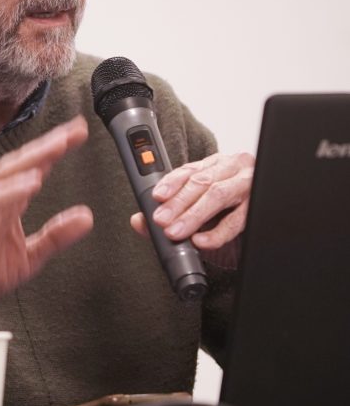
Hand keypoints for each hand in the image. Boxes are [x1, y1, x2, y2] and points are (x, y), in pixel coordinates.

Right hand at [0, 116, 93, 325]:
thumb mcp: (31, 256)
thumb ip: (56, 236)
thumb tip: (87, 217)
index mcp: (9, 201)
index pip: (35, 166)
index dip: (56, 148)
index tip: (79, 132)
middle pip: (23, 161)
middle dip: (49, 143)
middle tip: (75, 129)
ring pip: (8, 173)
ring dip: (34, 157)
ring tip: (58, 146)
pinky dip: (14, 188)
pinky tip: (33, 181)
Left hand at [130, 151, 253, 266]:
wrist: (267, 228)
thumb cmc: (229, 214)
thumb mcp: (200, 210)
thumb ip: (170, 214)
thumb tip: (139, 221)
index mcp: (217, 165)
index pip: (190, 169)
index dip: (171, 183)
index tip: (157, 197)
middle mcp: (234, 169)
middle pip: (202, 181)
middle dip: (178, 202)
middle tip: (162, 220)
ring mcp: (249, 185)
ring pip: (218, 195)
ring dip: (193, 215)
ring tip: (176, 231)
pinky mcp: (259, 206)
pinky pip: (237, 220)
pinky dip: (217, 233)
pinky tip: (202, 241)